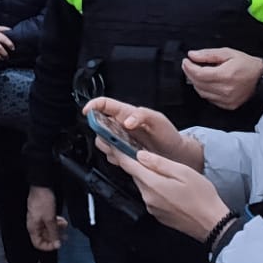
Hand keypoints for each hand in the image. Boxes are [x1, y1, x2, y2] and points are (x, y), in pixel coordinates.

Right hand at [26, 186, 66, 252]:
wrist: (41, 186)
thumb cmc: (42, 200)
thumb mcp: (50, 219)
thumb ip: (53, 232)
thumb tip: (57, 244)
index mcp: (33, 228)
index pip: (38, 244)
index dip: (48, 246)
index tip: (57, 245)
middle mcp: (34, 224)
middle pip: (44, 237)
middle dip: (55, 237)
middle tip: (63, 237)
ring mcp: (38, 218)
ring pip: (47, 229)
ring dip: (57, 229)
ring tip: (64, 226)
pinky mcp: (42, 213)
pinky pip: (49, 222)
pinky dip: (55, 222)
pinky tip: (61, 220)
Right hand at [83, 97, 202, 167]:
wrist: (175, 154)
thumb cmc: (168, 134)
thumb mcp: (157, 119)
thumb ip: (141, 115)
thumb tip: (126, 121)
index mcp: (126, 113)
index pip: (104, 104)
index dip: (93, 105)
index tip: (87, 112)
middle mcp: (120, 126)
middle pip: (98, 126)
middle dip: (101, 132)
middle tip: (114, 138)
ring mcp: (120, 141)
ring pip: (102, 142)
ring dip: (109, 147)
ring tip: (125, 149)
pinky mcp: (122, 154)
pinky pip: (110, 156)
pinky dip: (115, 158)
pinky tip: (128, 158)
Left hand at [112, 149, 230, 241]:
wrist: (212, 224)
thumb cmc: (202, 198)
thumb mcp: (183, 172)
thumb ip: (160, 163)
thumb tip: (141, 155)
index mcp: (153, 184)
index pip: (128, 165)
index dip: (118, 152)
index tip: (111, 143)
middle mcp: (148, 197)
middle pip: (135, 174)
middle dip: (133, 162)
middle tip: (135, 150)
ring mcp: (152, 207)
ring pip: (143, 185)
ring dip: (146, 175)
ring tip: (158, 167)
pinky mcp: (157, 214)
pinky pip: (150, 195)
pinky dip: (153, 187)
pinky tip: (166, 185)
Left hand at [181, 48, 262, 111]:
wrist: (261, 78)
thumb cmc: (246, 65)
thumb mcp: (228, 53)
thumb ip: (208, 54)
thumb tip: (192, 55)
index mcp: (225, 75)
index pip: (199, 74)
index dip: (189, 67)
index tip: (186, 61)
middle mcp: (225, 89)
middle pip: (198, 84)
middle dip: (190, 74)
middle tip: (189, 65)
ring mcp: (226, 99)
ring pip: (202, 93)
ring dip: (196, 83)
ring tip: (197, 73)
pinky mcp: (228, 105)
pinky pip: (209, 99)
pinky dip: (205, 91)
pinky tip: (207, 83)